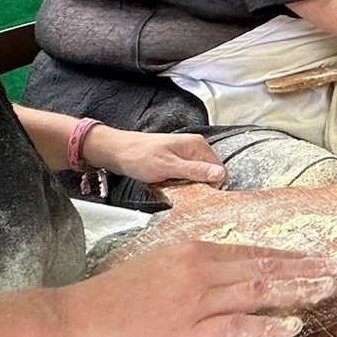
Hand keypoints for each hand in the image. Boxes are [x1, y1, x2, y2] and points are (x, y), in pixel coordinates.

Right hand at [53, 242, 336, 336]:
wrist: (72, 322)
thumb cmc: (107, 301)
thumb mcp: (152, 271)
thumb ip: (186, 271)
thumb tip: (214, 276)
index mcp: (189, 253)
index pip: (249, 251)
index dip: (286, 254)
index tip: (314, 255)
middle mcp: (197, 270)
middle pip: (263, 265)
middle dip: (303, 267)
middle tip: (336, 268)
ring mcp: (194, 300)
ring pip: (258, 289)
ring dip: (297, 289)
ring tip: (327, 290)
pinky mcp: (187, 332)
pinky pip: (237, 325)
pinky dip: (268, 323)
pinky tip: (292, 324)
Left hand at [84, 126, 226, 187]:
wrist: (117, 152)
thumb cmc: (139, 156)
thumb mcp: (169, 167)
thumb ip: (196, 171)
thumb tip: (219, 174)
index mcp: (197, 146)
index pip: (219, 171)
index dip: (208, 185)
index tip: (194, 191)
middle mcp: (194, 149)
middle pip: (207, 175)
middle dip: (195, 186)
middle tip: (176, 187)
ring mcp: (185, 155)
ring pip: (195, 178)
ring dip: (184, 186)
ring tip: (167, 183)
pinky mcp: (176, 162)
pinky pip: (184, 178)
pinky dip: (176, 183)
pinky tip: (164, 182)